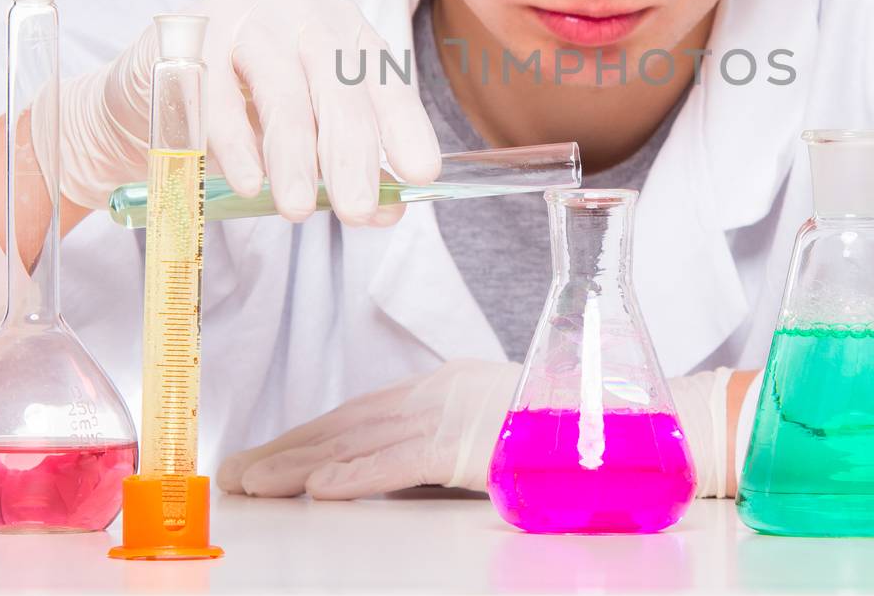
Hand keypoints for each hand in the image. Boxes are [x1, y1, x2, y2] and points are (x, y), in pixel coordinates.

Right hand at [36, 0, 440, 225]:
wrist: (151, 94)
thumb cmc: (244, 112)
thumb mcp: (304, 137)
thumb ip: (346, 167)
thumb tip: (390, 211)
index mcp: (343, 28)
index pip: (384, 77)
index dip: (405, 125)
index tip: (421, 174)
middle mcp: (300, 12)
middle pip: (337, 82)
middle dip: (350, 153)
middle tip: (357, 212)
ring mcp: (242, 16)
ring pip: (280, 88)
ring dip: (293, 155)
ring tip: (299, 209)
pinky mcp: (186, 35)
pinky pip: (216, 94)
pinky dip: (234, 144)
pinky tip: (249, 183)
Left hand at [217, 360, 739, 499]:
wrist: (636, 416)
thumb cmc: (582, 423)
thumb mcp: (510, 421)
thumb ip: (468, 435)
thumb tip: (437, 458)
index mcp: (450, 384)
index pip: (365, 410)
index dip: (312, 432)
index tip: (271, 453)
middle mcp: (443, 391)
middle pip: (348, 422)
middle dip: (288, 448)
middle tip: (236, 471)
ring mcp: (455, 413)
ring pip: (358, 439)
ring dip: (299, 463)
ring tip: (252, 483)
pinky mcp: (470, 442)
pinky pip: (401, 462)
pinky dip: (356, 473)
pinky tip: (316, 488)